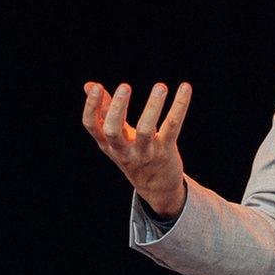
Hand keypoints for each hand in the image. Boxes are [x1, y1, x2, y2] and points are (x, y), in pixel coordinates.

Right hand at [81, 81, 191, 217]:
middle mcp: (123, 151)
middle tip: (125, 86)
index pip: (92, 126)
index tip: (96, 87)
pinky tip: (185, 88)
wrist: (157, 189)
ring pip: (145, 130)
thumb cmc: (133, 154)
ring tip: (160, 87)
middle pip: (113, 131)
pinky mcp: (166, 152)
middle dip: (117, 109)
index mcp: (108, 144)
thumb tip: (89, 85)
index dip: (91, 107)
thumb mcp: (115, 137)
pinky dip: (179, 107)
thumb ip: (104, 110)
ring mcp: (145, 153)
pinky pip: (172, 128)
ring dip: (152, 107)